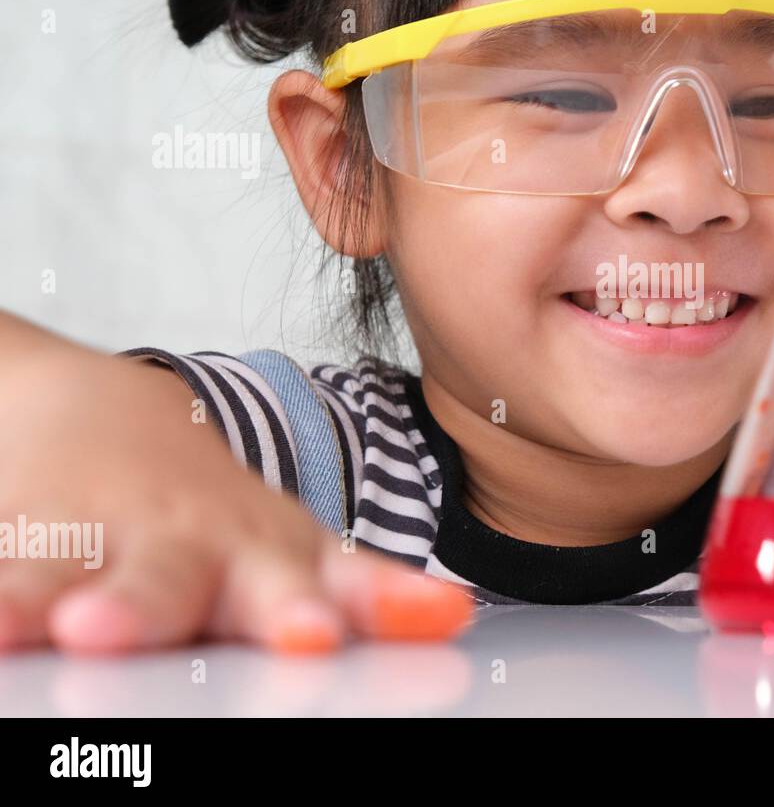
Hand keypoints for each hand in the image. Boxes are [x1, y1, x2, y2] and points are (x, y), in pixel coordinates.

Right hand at [0, 343, 470, 652]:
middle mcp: (189, 551)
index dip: (328, 604)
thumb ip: (367, 591)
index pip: (306, 584)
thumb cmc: (211, 514)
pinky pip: (12, 570)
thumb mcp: (292, 548)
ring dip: (93, 600)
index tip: (324, 632)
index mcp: (264, 555)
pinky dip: (4, 596)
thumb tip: (452, 615)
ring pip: (89, 573)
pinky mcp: (31, 546)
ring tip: (83, 626)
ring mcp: (107, 544)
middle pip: (185, 580)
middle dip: (210, 606)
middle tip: (243, 631)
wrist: (100, 417)